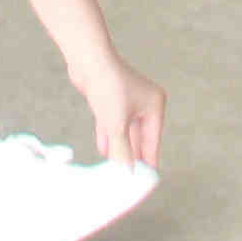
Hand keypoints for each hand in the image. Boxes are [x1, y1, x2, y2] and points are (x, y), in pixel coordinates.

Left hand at [62, 52, 164, 170]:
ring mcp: (126, 101)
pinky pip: (112, 123)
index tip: (143, 180)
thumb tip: (127, 174)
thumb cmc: (108, 87)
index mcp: (154, 106)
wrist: (87, 60)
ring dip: (119, 148)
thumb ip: (123, 152)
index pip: (153, 141)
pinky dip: (108, 136)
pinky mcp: (110, 99)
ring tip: (115, 169)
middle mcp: (144, 103)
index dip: (147, 161)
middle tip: (127, 177)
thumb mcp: (117, 126)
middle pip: (139, 137)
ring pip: (124, 131)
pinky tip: (104, 151)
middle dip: (131, 155)